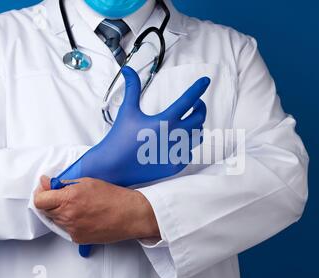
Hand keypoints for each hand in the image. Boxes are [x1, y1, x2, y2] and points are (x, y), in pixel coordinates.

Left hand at [34, 176, 159, 244]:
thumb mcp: (88, 182)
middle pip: (46, 211)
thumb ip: (65, 184)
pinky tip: (86, 216)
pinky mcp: (79, 239)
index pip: (40, 200)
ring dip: (62, 212)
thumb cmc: (114, 197)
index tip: (45, 189)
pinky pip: (67, 230)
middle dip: (51, 202)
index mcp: (69, 199)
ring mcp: (72, 229)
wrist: (130, 214)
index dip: (40, 193)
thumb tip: (48, 183)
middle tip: (63, 195)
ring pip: (56, 220)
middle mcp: (68, 216)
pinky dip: (72, 222)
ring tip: (80, 206)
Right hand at [51, 66, 209, 188]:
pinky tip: (179, 142)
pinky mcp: (174, 166)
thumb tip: (128, 69)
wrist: (113, 167)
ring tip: (190, 121)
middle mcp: (175, 137)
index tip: (205, 80)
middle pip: (199, 118)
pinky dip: (187, 146)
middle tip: (197, 104)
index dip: (198, 88)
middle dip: (200, 107)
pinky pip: (189, 153)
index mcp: (165, 121)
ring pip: (198, 136)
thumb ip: (132, 88)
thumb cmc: (119, 137)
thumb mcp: (127, 110)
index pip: (188, 100)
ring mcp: (176, 153)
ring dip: (196, 126)